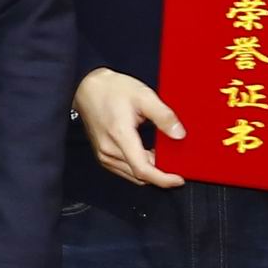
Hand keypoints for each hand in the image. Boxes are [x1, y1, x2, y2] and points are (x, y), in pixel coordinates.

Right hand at [71, 68, 186, 190]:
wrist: (87, 88)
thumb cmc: (111, 90)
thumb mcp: (144, 96)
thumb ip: (164, 115)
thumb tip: (179, 134)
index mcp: (120, 135)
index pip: (143, 169)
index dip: (163, 179)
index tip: (178, 179)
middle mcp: (109, 150)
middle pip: (139, 175)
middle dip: (160, 174)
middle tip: (177, 163)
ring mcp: (104, 155)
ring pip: (133, 175)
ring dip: (150, 171)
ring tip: (164, 158)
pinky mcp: (103, 155)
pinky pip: (125, 170)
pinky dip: (140, 168)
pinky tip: (149, 155)